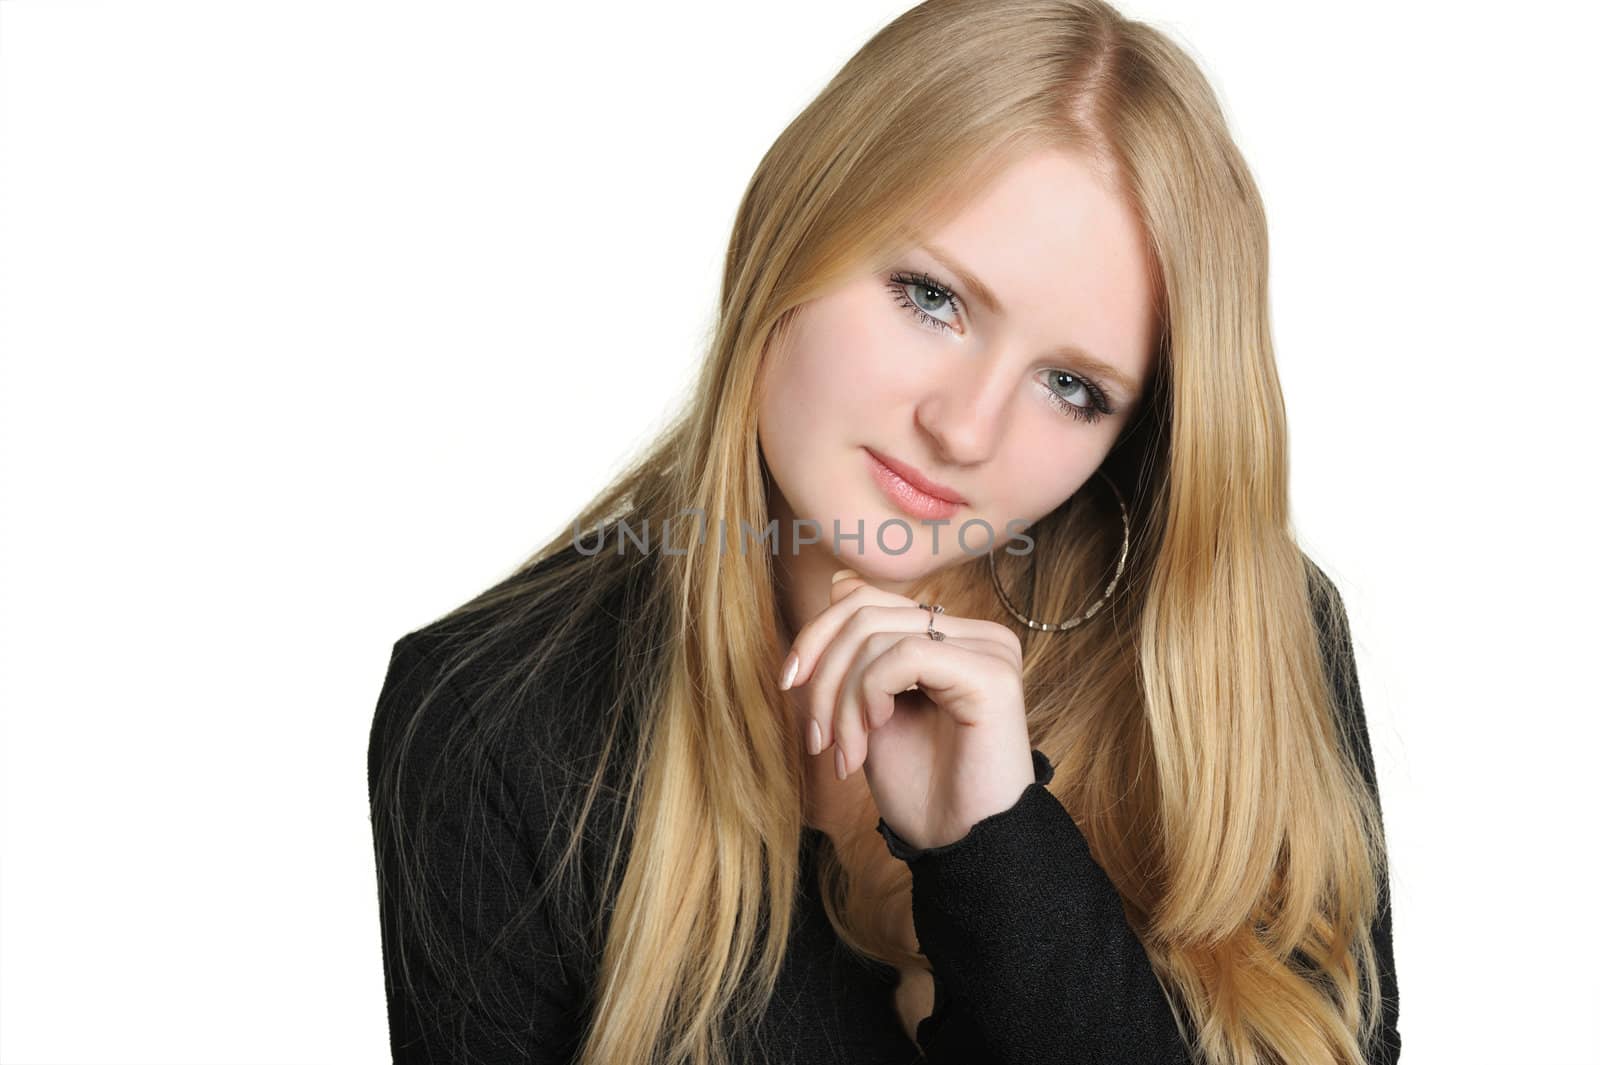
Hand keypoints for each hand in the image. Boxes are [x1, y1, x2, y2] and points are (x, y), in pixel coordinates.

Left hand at [781, 568, 1037, 850]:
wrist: (961, 847)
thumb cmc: (922, 789)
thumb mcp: (872, 710)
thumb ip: (860, 653)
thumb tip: (839, 584)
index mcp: (952, 636)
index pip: (866, 598)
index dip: (817, 635)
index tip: (790, 686)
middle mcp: (977, 634)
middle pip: (864, 611)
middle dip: (823, 675)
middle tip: (816, 738)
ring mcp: (989, 649)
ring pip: (876, 635)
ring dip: (841, 701)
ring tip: (845, 754)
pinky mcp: (991, 674)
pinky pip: (904, 656)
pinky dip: (868, 696)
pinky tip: (872, 736)